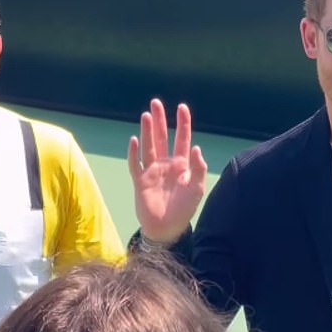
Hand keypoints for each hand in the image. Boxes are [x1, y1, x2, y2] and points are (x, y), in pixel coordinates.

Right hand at [128, 99, 206, 243]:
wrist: (166, 228)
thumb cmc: (184, 209)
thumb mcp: (196, 188)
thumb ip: (198, 168)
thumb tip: (197, 147)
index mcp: (181, 164)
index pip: (182, 139)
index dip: (182, 123)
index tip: (182, 107)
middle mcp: (165, 164)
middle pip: (162, 137)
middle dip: (160, 120)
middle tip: (156, 102)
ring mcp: (151, 171)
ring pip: (148, 146)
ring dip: (147, 131)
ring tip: (146, 115)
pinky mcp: (140, 181)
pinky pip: (135, 164)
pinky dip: (134, 152)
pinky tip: (134, 140)